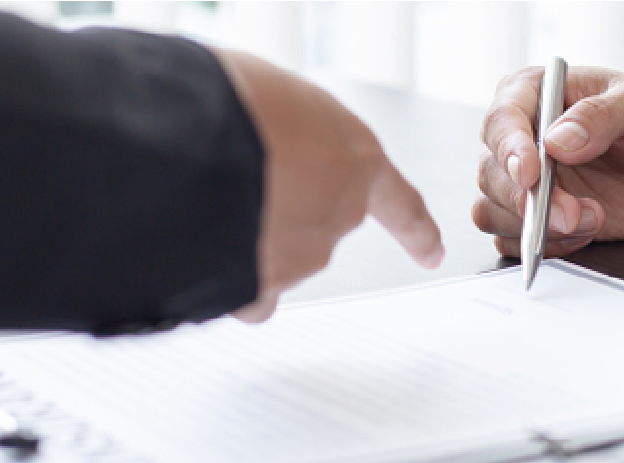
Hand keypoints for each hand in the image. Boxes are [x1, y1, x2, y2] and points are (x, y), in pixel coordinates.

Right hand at [216, 49, 442, 322]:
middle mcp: (339, 213)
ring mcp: (304, 254)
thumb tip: (264, 141)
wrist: (190, 141)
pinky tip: (209, 257)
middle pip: (320, 224)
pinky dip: (233, 284)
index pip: (401, 204)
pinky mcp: (264, 286)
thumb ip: (288, 130)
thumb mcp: (276, 94)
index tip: (433, 254)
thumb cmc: (234, 103)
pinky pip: (251, 295)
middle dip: (283, 210)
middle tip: (237, 177)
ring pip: (280, 257)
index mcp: (356, 160)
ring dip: (251, 238)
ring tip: (209, 201)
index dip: (416, 232)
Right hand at [473, 66, 623, 255]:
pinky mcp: (537, 215)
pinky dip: (544, 244)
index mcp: (536, 93)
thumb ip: (601, 116)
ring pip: (493, 208)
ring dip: (536, 226)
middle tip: (570, 214)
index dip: (509, 149)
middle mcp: (522, 136)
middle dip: (526, 200)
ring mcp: (527, 179)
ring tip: (592, 220)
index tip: (529, 175)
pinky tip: (584, 233)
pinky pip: (510, 238)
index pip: (502, 119)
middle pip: (491, 172)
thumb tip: (557, 140)